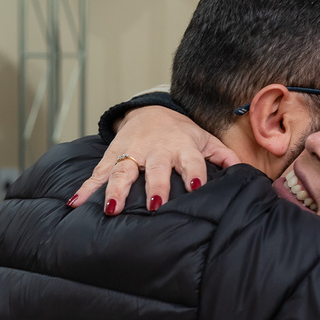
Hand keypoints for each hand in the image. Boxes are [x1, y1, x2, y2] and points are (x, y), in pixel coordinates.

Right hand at [69, 106, 240, 214]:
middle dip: (155, 185)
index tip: (197, 190)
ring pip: (123, 172)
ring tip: (112, 209)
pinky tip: (73, 204)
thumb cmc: (181, 133)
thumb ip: (223, 156)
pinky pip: (97, 175)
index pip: (192, 163)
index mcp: (182, 147)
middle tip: (155, 205)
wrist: (150, 111)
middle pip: (156, 169)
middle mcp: (156, 150)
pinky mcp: (112, 157)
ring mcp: (131, 153)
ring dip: (117, 190)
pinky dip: (84, 189)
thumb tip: (246, 173)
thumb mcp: (205, 140)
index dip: (195, 175)